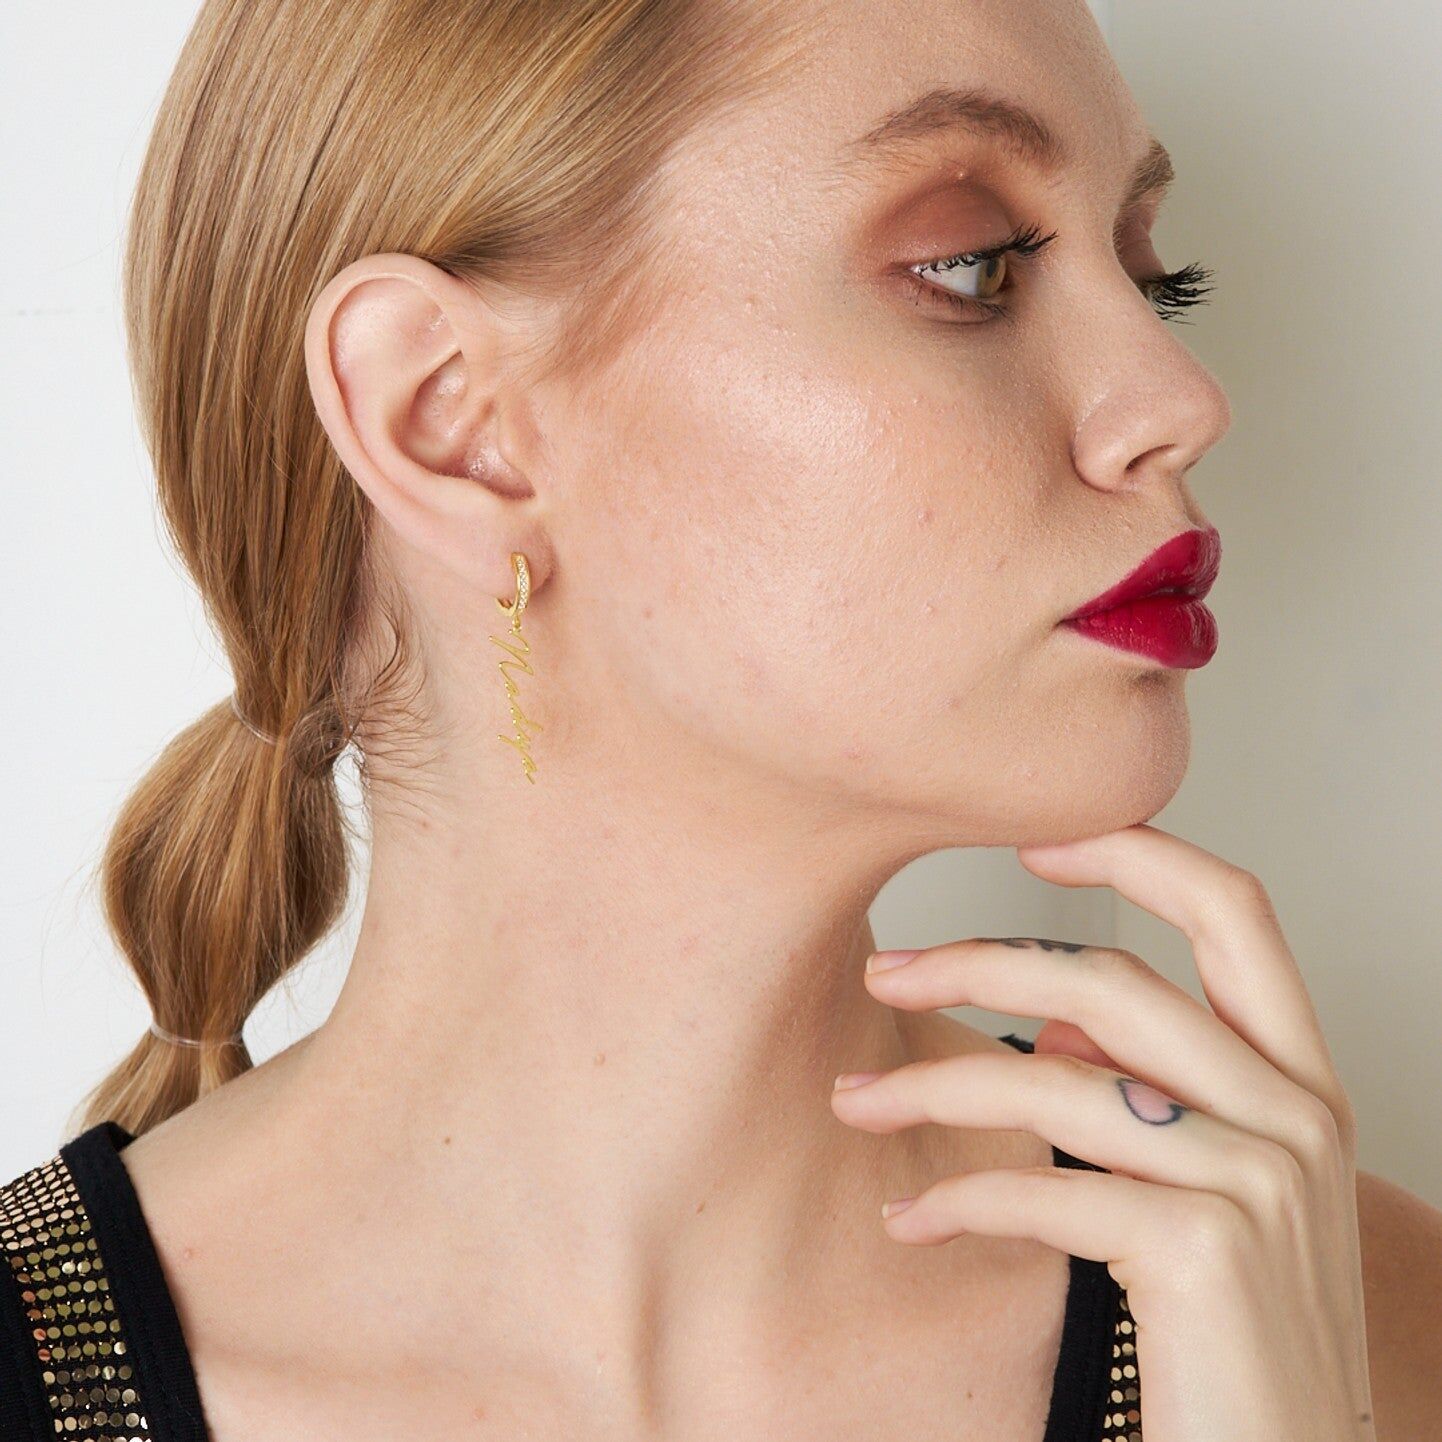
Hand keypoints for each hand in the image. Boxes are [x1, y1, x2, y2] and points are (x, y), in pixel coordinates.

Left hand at [830, 823, 1373, 1441]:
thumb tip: (1051, 1029)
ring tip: (854, 1100)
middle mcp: (1294, 1114)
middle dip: (977, 962)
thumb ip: (1150, 1094)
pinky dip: (959, 1199)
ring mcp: (1258, 1181)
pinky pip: (1045, 1189)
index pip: (1234, 911)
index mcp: (1299, 1080)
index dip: (1136, 851)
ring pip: (1055, 1079)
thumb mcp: (1215, 1187)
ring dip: (932, 1084)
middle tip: (884, 972)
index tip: (1031, 840)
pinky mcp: (1207, 1252)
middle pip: (1111, 981)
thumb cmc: (1235, 1330)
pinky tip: (908, 1217)